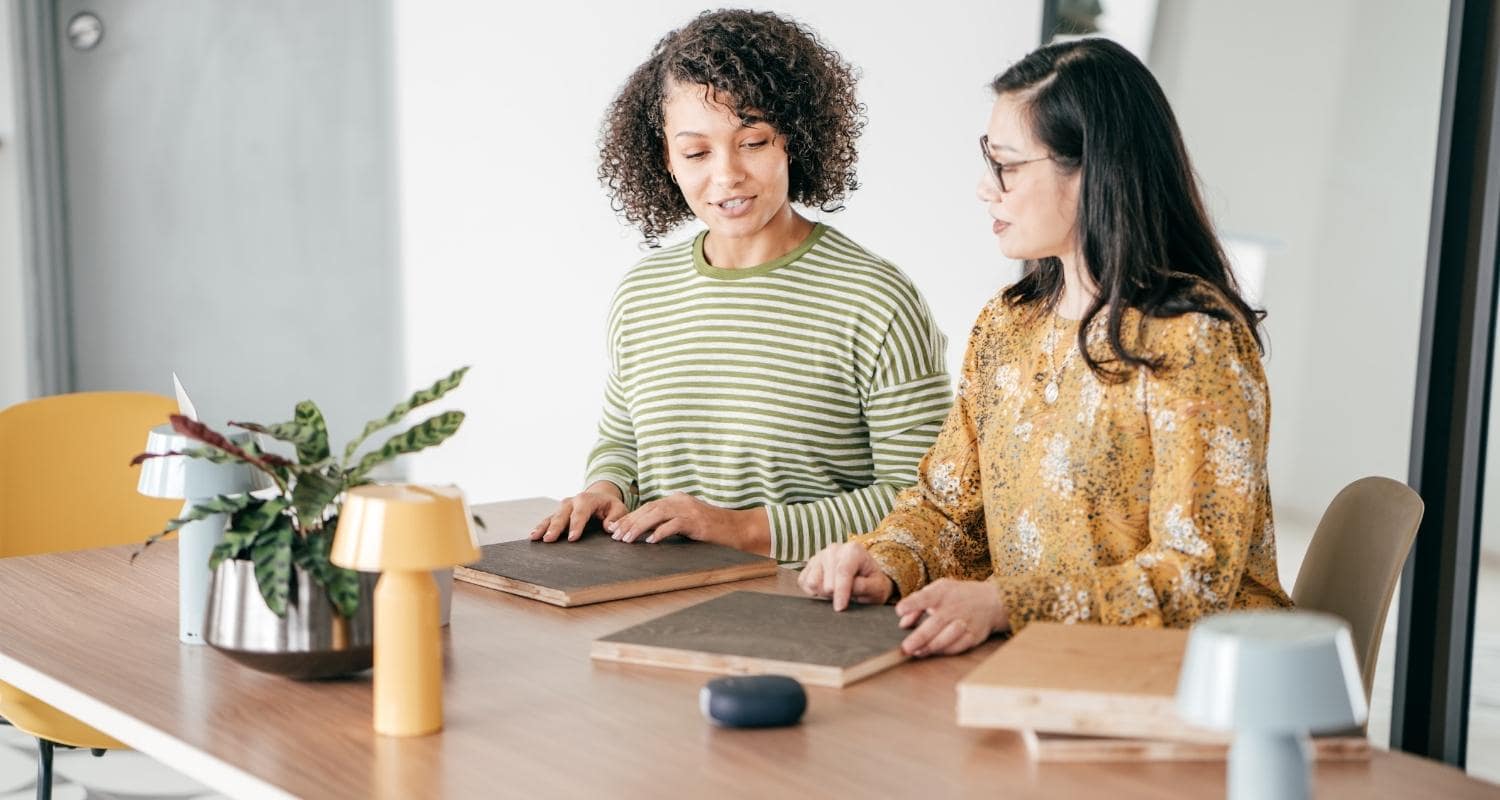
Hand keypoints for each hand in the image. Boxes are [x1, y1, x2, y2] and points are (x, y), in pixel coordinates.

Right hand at [530, 482, 627, 541]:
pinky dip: (540, 527)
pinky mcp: (558, 514)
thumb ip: (616, 517)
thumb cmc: (610, 506)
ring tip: (535, 537)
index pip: (581, 512)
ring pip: (552, 517)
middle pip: (562, 514)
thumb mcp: (619, 508)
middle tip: (549, 539)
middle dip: (556, 527)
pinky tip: (533, 536)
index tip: (573, 538)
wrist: (600, 497)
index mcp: (588, 499)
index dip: (576, 525)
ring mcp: (563, 507)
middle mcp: (572, 501)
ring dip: (543, 527)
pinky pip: (548, 520)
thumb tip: (610, 527)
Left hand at [610, 492, 768, 553]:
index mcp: (678, 500)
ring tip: (626, 539)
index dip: (631, 517)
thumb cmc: (714, 530)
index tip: (617, 528)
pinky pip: (674, 524)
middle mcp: (681, 501)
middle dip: (630, 522)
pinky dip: (661, 532)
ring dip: (639, 527)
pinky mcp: (697, 521)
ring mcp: (689, 510)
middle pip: (649, 509)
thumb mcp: (689, 523)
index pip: (649, 507)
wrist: (739, 529)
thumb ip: (671, 523)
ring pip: (657, 515)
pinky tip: (650, 541)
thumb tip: (648, 533)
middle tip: (615, 535)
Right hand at [798, 541, 893, 610]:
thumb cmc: (872, 582)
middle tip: (847, 597)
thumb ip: (866, 586)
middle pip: (827, 580)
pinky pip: (803, 582)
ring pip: (813, 582)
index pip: (843, 572)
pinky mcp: (809, 565)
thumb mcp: (878, 587)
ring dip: (824, 593)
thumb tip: (851, 588)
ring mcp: (819, 555)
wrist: (865, 577)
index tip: (840, 608)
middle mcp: (834, 549)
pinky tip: (825, 590)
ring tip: (837, 592)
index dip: (841, 592)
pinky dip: (813, 591)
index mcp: (853, 550)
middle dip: (835, 595)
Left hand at [894, 578, 1009, 657]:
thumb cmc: (957, 595)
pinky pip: (957, 647)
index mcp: (942, 593)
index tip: (899, 610)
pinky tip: (933, 653)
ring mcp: (965, 622)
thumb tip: (902, 623)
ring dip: (930, 647)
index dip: (912, 604)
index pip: (925, 597)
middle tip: (906, 648)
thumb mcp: (938, 589)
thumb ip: (917, 603)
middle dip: (920, 637)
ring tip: (917, 652)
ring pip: (946, 639)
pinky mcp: (973, 636)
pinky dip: (944, 651)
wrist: (992, 601)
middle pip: (935, 624)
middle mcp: (954, 608)